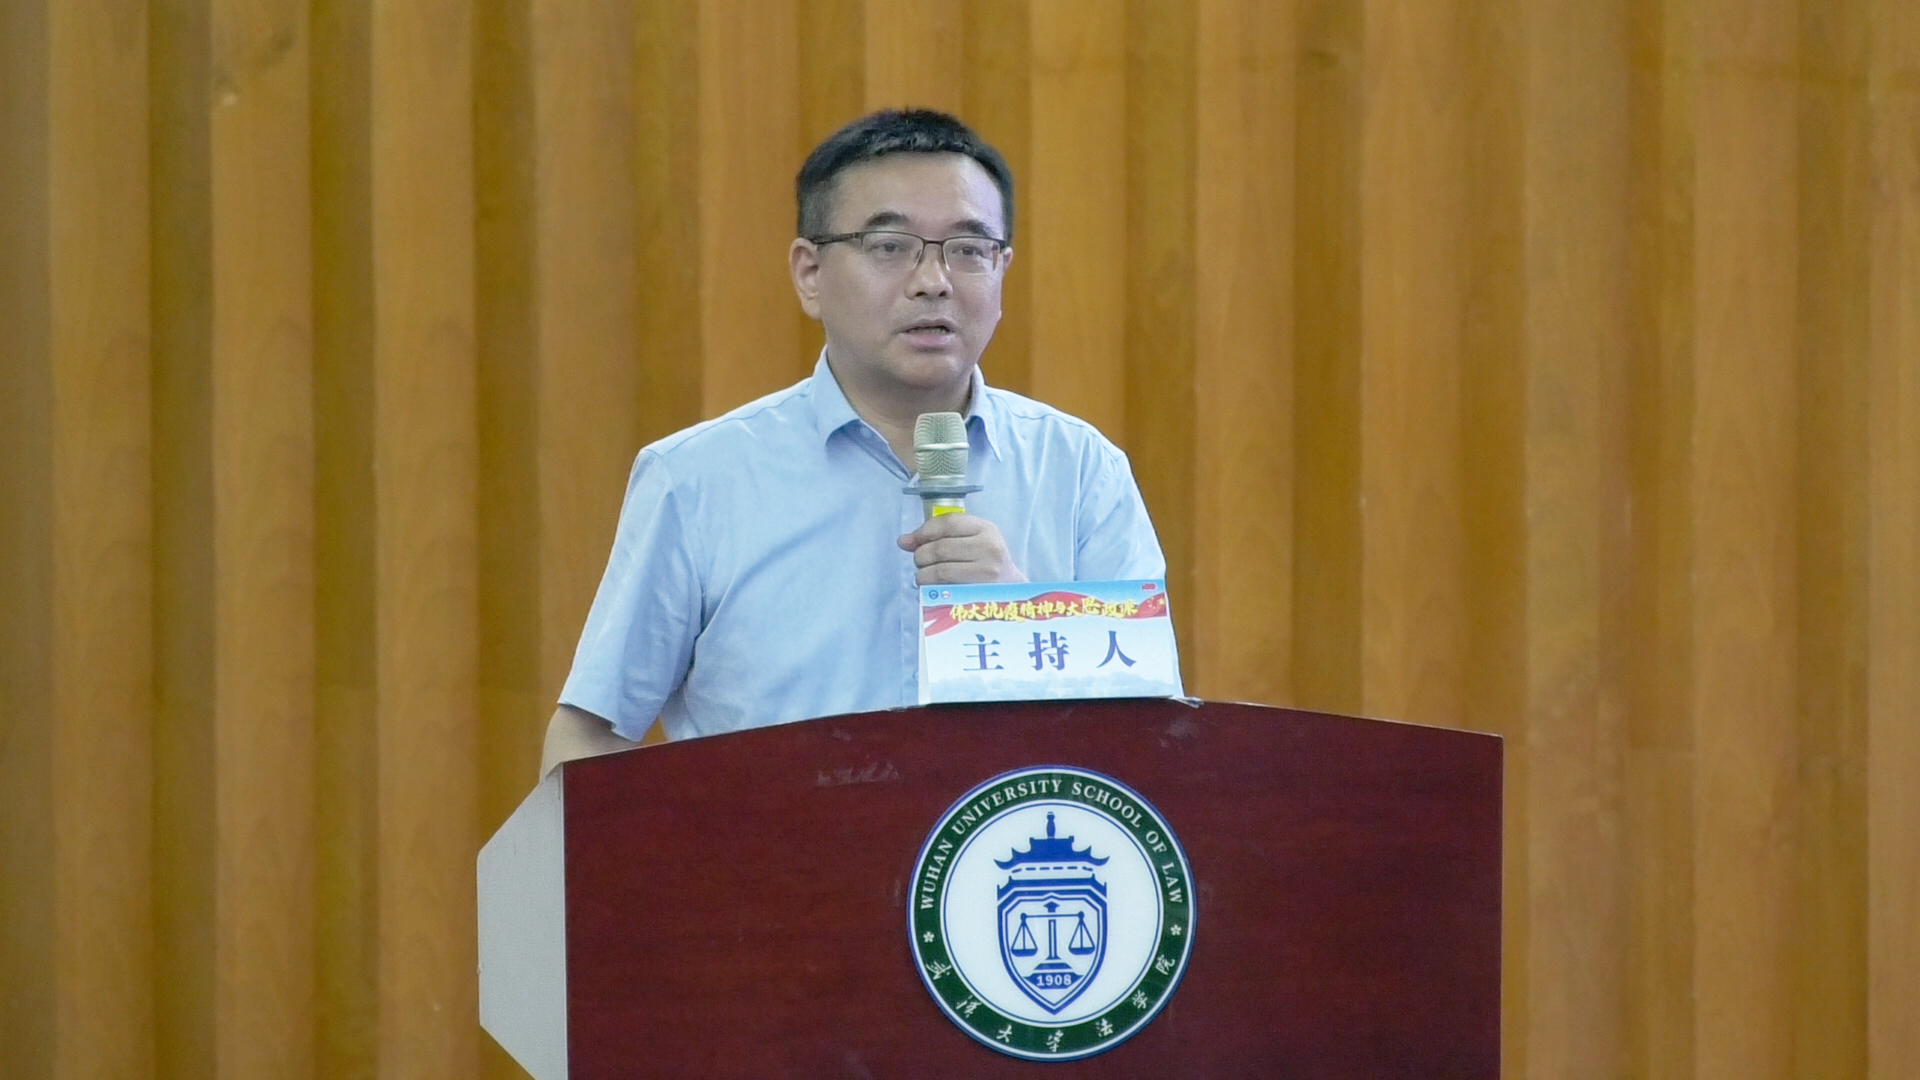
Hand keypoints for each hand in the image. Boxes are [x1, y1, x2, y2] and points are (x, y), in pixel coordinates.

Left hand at [898, 513, 1026, 584]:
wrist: (1011, 591)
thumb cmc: (985, 562)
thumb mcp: (971, 541)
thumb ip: (940, 536)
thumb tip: (903, 541)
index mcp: (986, 529)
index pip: (948, 522)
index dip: (924, 531)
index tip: (911, 541)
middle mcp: (989, 547)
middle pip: (940, 547)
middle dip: (921, 555)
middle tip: (920, 562)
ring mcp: (986, 571)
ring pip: (939, 570)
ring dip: (923, 574)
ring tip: (924, 575)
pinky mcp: (979, 592)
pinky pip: (944, 589)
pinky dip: (930, 587)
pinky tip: (931, 587)